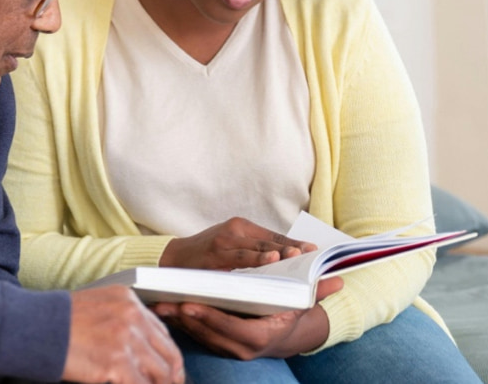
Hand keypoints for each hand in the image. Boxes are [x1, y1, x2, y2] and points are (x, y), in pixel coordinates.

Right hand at [62, 285, 185, 383]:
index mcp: (128, 300)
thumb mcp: (96, 306)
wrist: (34, 327)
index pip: (161, 332)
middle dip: (171, 375)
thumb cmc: (58, 321)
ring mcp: (126, 339)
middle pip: (167, 352)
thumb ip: (121, 320)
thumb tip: (139, 349)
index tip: (169, 370)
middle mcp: (132, 315)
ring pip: (160, 372)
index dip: (167, 356)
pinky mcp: (117, 362)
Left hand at [152, 276, 343, 359]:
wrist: (288, 336)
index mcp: (262, 336)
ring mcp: (229, 349)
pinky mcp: (218, 345)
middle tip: (167, 302)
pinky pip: (196, 336)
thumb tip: (337, 281)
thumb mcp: (304, 303)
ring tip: (159, 304)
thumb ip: (317, 292)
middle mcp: (244, 348)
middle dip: (187, 320)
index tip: (191, 305)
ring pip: (200, 337)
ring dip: (179, 322)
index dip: (211, 319)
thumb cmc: (292, 313)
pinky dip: (181, 324)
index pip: (233, 331)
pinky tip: (165, 308)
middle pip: (210, 335)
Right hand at [160, 217, 315, 270]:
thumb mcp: (230, 246)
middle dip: (292, 248)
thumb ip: (252, 249)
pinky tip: (271, 261)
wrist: (173, 258)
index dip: (294, 243)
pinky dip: (258, 259)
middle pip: (270, 240)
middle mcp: (235, 230)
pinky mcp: (216, 253)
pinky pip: (241, 258)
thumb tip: (281, 259)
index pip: (273, 236)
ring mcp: (225, 241)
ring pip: (258, 247)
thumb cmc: (205, 255)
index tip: (313, 250)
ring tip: (296, 256)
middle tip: (311, 254)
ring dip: (278, 253)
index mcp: (241, 226)